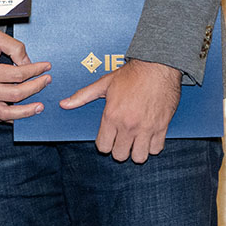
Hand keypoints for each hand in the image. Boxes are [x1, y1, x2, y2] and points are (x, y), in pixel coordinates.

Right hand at [0, 30, 51, 121]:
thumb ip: (14, 47)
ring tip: (40, 107)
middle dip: (36, 87)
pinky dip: (12, 117)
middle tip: (46, 81)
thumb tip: (29, 63)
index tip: (46, 67)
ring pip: (7, 113)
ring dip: (27, 111)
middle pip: (16, 94)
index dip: (35, 70)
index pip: (17, 74)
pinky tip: (23, 113)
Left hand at [60, 58, 180, 162]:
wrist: (157, 67)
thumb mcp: (103, 84)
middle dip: (118, 150)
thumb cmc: (130, 75)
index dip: (104, 144)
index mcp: (112, 116)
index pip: (104, 147)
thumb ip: (82, 96)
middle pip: (120, 155)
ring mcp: (147, 128)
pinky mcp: (162, 128)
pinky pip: (157, 149)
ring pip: (139, 157)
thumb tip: (63, 104)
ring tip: (134, 141)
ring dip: (136, 151)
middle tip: (120, 140)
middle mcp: (129, 126)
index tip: (107, 138)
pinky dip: (152, 146)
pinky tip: (147, 136)